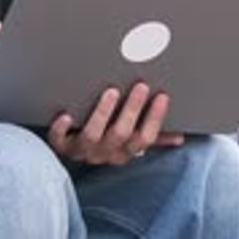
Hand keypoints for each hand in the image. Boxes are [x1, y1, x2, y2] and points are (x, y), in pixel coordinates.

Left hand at [48, 82, 184, 165]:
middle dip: (133, 110)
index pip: (144, 139)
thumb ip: (153, 137)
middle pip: (122, 135)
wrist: (68, 149)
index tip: (162, 95)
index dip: (155, 118)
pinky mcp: (60, 145)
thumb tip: (180, 136)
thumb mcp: (129, 141)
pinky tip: (67, 115)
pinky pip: (58, 139)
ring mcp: (81, 149)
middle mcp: (104, 153)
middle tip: (141, 85)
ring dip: (103, 113)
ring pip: (94, 136)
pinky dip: (61, 128)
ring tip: (111, 91)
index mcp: (123, 152)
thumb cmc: (104, 138)